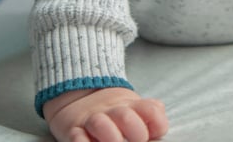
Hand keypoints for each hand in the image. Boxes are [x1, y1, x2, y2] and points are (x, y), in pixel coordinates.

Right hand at [43, 87, 168, 141]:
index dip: (157, 123)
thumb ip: (151, 117)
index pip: (151, 110)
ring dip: (110, 136)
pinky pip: (76, 137)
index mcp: (132, 106)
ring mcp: (92, 120)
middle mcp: (112, 111)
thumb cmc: (115, 111)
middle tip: (137, 141)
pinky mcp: (73, 129)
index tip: (154, 134)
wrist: (80, 94)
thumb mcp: (136, 108)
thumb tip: (159, 131)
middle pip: (126, 116)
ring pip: (100, 124)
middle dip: (135, 131)